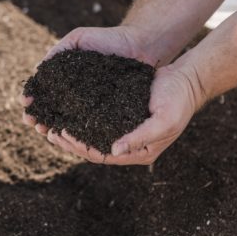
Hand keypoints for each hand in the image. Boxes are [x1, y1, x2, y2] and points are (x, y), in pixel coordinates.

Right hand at [21, 24, 169, 132]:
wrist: (139, 45)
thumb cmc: (108, 39)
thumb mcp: (79, 38)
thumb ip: (58, 50)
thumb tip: (38, 70)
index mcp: (64, 78)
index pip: (43, 91)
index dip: (32, 98)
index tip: (25, 102)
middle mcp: (74, 94)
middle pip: (50, 109)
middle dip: (37, 117)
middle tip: (31, 122)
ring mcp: (89, 105)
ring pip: (66, 121)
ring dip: (51, 127)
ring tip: (44, 130)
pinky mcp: (106, 113)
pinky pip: (89, 125)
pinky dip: (76, 132)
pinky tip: (67, 134)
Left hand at [38, 64, 203, 165]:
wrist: (186, 79)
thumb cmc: (178, 100)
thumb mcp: (164, 121)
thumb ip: (140, 137)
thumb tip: (113, 151)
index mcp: (139, 153)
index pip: (103, 156)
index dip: (81, 148)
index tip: (62, 135)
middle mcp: (129, 145)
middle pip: (94, 149)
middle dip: (71, 142)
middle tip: (50, 132)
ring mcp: (125, 130)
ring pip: (93, 136)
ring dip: (73, 132)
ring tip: (53, 124)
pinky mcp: (121, 115)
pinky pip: (97, 121)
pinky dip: (82, 118)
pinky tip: (68, 110)